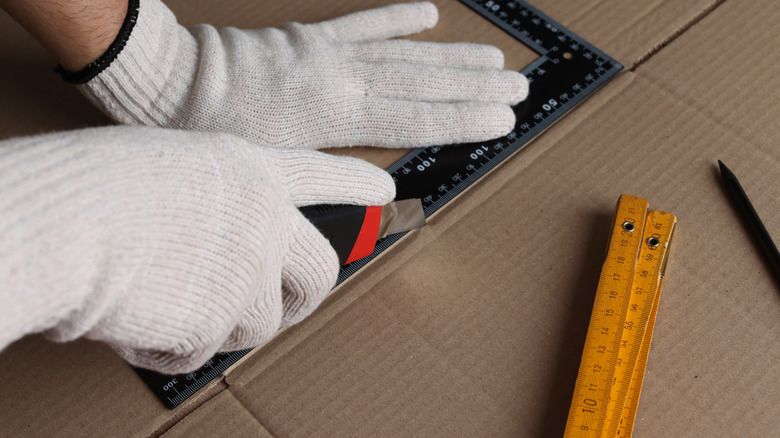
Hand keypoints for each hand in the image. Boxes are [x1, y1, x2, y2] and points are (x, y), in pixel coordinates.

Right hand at [0, 126, 393, 373]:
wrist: (68, 224)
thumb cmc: (95, 189)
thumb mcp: (169, 170)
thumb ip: (212, 203)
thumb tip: (220, 249)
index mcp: (247, 171)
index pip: (318, 175)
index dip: (353, 185)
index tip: (384, 195)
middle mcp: (266, 220)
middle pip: (320, 271)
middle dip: (305, 298)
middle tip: (287, 308)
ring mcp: (252, 272)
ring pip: (257, 321)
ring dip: (216, 323)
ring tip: (163, 301)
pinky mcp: (226, 321)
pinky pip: (204, 349)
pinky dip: (171, 346)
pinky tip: (138, 319)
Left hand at [79, 1, 528, 147]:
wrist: (176, 84)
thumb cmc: (219, 133)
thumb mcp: (275, 168)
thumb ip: (333, 177)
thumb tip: (384, 191)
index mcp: (337, 117)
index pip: (416, 120)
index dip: (464, 120)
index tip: (504, 118)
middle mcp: (344, 80)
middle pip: (423, 83)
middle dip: (475, 86)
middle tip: (518, 85)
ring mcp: (332, 53)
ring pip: (405, 53)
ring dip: (452, 55)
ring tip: (493, 56)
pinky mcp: (314, 36)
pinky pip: (364, 24)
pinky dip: (398, 18)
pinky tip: (429, 13)